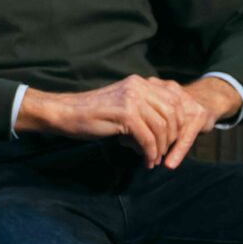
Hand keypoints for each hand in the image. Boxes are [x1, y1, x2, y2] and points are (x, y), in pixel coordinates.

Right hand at [16, 75, 225, 169]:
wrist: (64, 113)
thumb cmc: (91, 113)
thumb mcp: (122, 103)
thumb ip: (142, 107)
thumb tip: (167, 128)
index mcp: (139, 83)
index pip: (174, 101)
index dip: (178, 123)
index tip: (173, 140)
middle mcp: (138, 87)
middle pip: (172, 114)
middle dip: (172, 137)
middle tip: (165, 153)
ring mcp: (131, 100)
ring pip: (162, 128)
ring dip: (162, 148)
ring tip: (154, 159)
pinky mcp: (125, 114)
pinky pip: (148, 139)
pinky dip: (150, 153)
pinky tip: (146, 160)